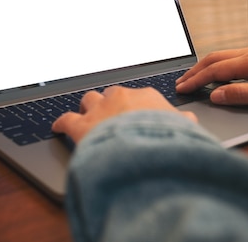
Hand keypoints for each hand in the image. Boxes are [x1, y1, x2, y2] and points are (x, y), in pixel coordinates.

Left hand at [52, 86, 197, 143]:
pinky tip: (58, 128)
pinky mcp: (80, 126)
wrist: (145, 153)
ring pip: (88, 100)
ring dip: (88, 108)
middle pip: (112, 94)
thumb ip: (185, 123)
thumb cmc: (167, 142)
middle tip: (113, 116)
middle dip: (111, 104)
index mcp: (147, 97)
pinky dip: (60, 123)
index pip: (139, 97)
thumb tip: (188, 120)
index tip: (136, 115)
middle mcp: (120, 98)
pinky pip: (65, 119)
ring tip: (88, 116)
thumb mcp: (186, 131)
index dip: (136, 108)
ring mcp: (99, 110)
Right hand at [176, 47, 247, 107]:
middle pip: (214, 58)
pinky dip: (217, 66)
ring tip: (192, 79)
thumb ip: (240, 94)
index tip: (182, 89)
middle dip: (195, 71)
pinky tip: (216, 75)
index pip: (215, 70)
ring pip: (222, 57)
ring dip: (205, 67)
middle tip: (180, 83)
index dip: (196, 80)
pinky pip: (232, 59)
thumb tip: (215, 95)